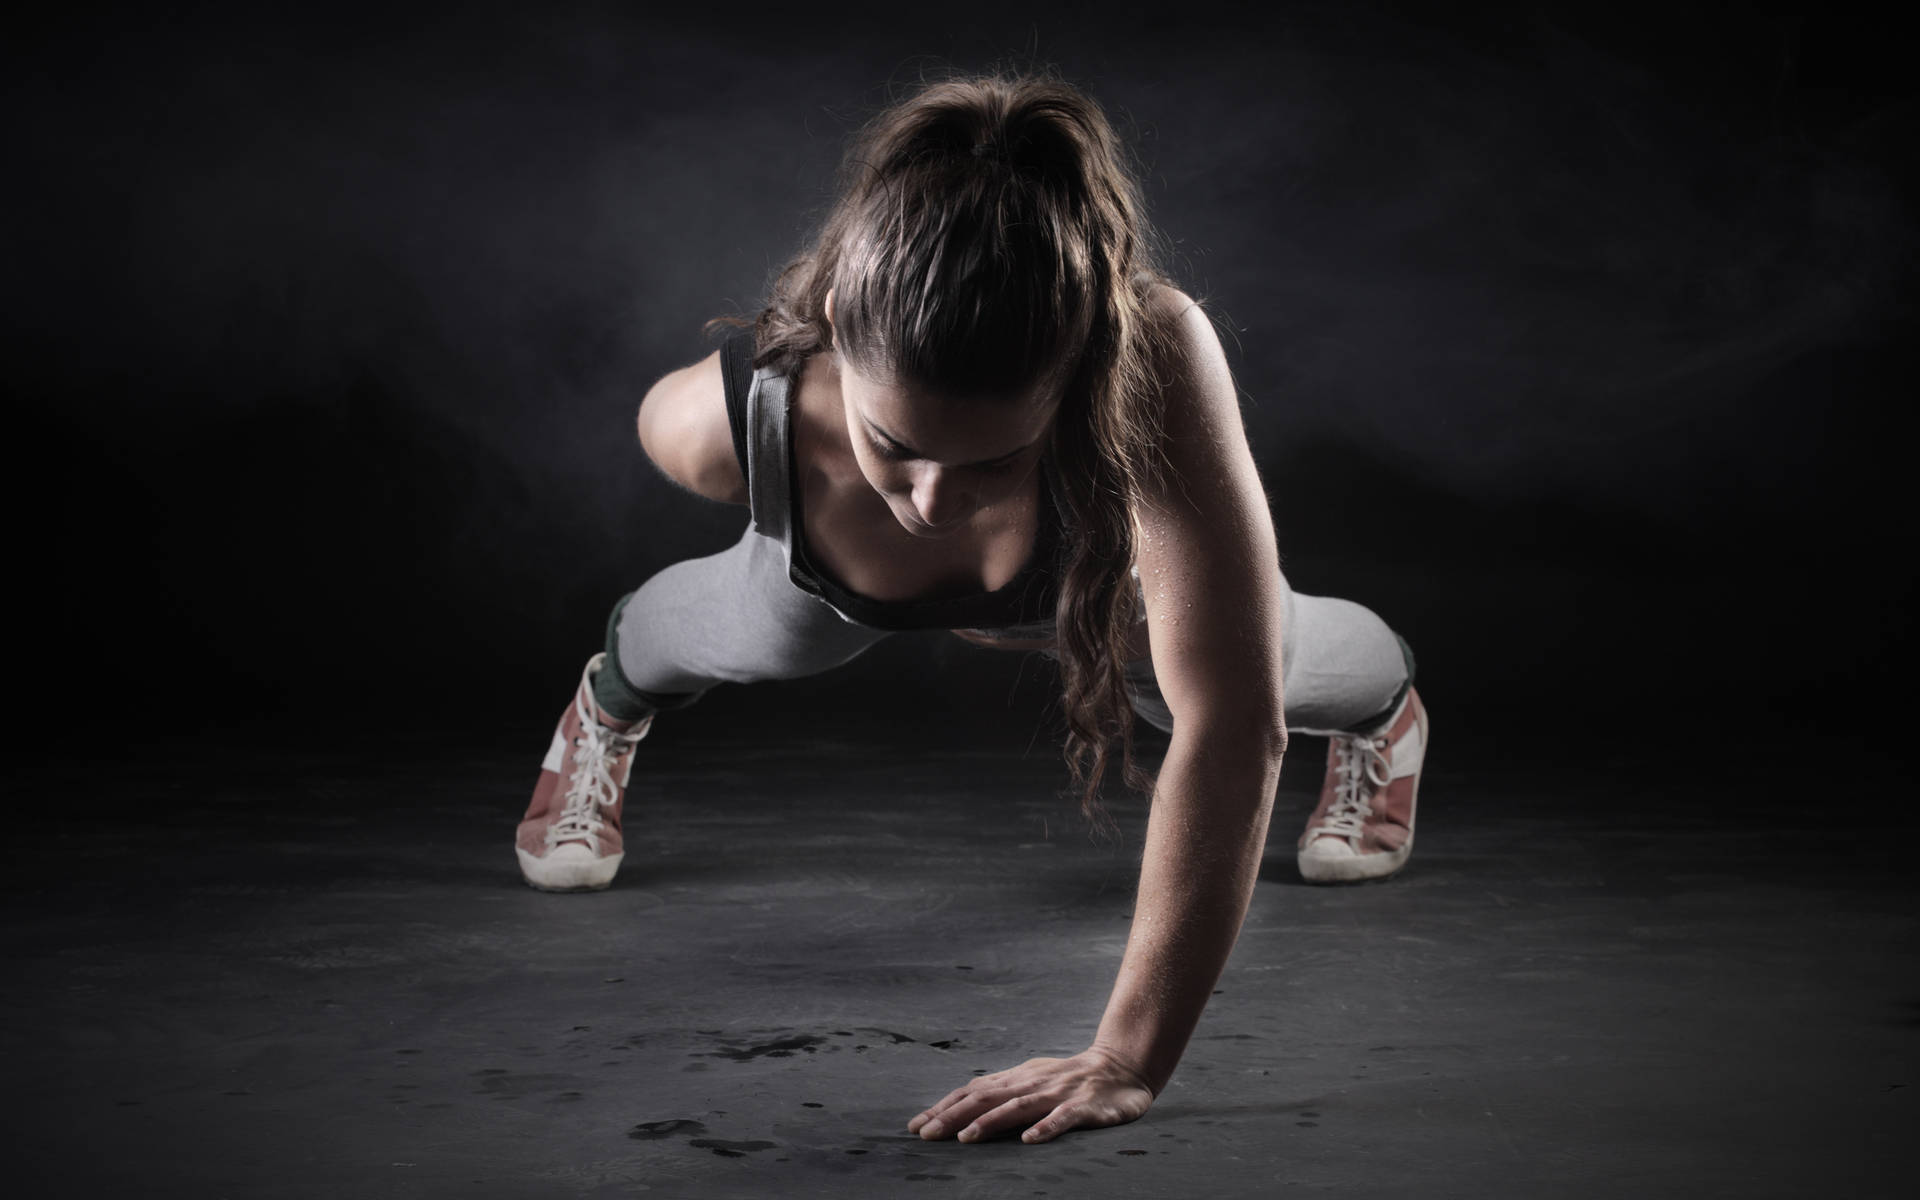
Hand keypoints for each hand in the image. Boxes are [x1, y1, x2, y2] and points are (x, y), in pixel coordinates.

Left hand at [907, 1046, 1155, 1144]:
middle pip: (986, 1097)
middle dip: (953, 1115)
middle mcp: (1032, 1082)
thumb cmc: (1069, 1080)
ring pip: (1018, 1107)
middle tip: (926, 1133)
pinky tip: (1030, 1140)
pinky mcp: (1085, 1107)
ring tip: (965, 1138)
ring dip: (989, 1121)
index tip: (917, 1125)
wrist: (1122, 1066)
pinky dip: (1045, 1128)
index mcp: (1017, 1078)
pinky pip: (1063, 1119)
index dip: (944, 1107)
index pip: (973, 1091)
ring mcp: (1058, 1094)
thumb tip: (960, 1111)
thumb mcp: (1032, 1081)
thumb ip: (1002, 1094)